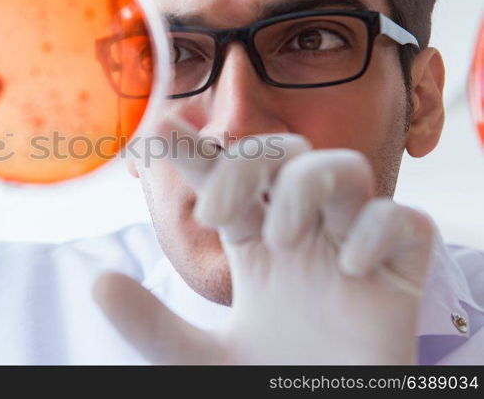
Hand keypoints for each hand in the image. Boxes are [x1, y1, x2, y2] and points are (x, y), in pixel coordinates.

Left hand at [94, 117, 435, 363]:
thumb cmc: (268, 382)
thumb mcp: (197, 359)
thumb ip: (151, 325)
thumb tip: (98, 283)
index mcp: (255, 242)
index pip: (226, 177)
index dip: (195, 150)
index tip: (158, 130)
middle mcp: (303, 232)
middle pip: (284, 152)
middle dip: (247, 165)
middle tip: (218, 215)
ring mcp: (351, 246)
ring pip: (344, 168)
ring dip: (307, 187)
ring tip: (283, 239)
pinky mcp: (399, 273)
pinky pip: (405, 222)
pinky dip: (376, 232)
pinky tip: (350, 271)